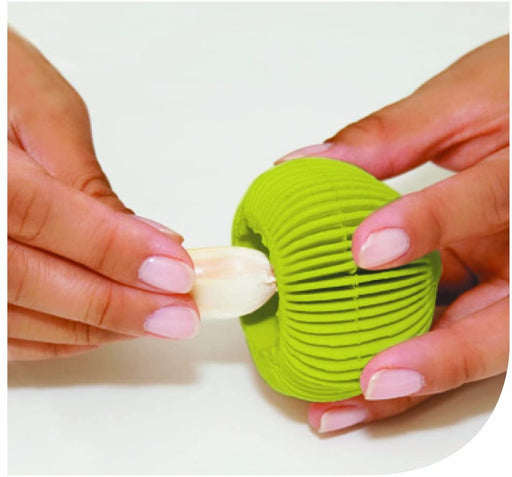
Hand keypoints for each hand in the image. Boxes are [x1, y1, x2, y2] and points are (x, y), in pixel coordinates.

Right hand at [8, 29, 199, 360]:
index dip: (113, 249)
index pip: (39, 214)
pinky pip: (0, 333)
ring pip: (13, 318)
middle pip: (24, 281)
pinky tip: (104, 329)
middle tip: (179, 313)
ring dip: (91, 328)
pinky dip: (55, 338)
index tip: (177, 271)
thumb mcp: (34, 106)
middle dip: (113, 305)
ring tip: (154, 322)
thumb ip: (83, 176)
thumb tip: (145, 237)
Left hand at [278, 35, 508, 432]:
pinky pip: (455, 332)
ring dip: (414, 383)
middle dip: (438, 359)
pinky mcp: (493, 292)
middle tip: (371, 383)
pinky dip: (410, 362)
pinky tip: (361, 381)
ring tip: (345, 405)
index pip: (491, 202)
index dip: (431, 225)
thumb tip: (309, 162)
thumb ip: (392, 134)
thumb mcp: (466, 100)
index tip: (367, 248)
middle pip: (500, 322)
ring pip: (476, 344)